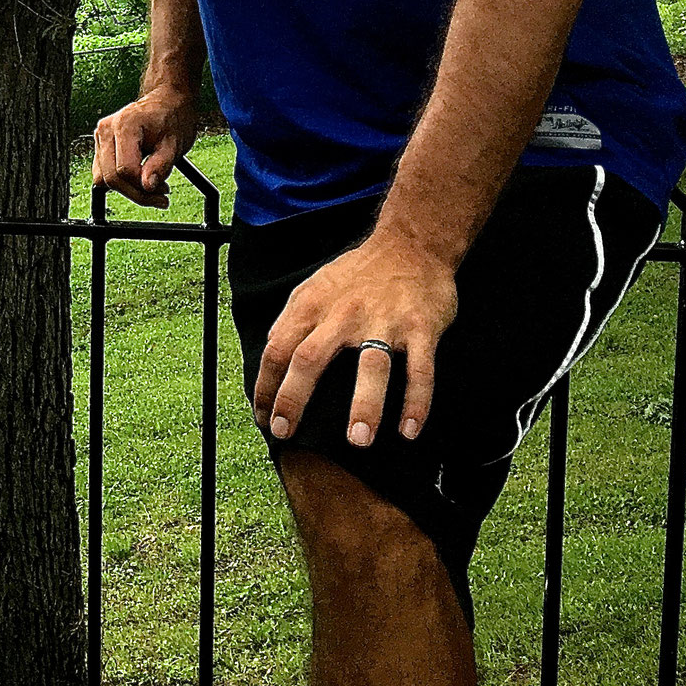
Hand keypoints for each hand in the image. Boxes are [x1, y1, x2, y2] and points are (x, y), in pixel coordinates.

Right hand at [92, 88, 198, 207]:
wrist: (167, 103)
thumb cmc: (172, 119)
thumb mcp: (174, 145)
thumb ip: (160, 166)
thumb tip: (147, 186)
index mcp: (125, 126)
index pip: (125, 170)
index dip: (143, 187)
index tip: (163, 192)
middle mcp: (106, 130)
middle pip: (111, 177)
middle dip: (136, 193)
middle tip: (160, 196)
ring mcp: (100, 137)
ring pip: (103, 179)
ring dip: (127, 189)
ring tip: (151, 186)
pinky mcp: (101, 145)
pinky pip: (103, 173)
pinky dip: (120, 182)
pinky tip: (139, 178)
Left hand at [253, 229, 458, 448]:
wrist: (411, 244)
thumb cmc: (358, 274)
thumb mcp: (315, 287)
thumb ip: (293, 320)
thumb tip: (271, 355)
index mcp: (313, 304)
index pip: (278, 348)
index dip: (266, 385)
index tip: (264, 417)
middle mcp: (343, 314)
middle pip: (310, 358)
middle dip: (294, 398)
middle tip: (286, 432)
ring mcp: (384, 321)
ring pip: (371, 367)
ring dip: (364, 405)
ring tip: (358, 440)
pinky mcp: (421, 327)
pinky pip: (420, 369)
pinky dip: (416, 401)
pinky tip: (409, 430)